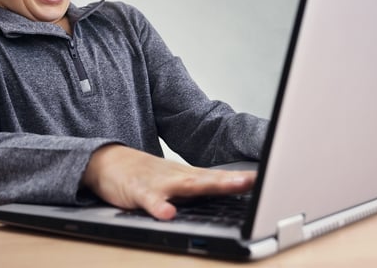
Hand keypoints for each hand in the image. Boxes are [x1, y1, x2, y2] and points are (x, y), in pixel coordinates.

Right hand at [82, 144, 255, 219]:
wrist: (107, 161)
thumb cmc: (144, 175)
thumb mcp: (175, 181)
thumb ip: (199, 189)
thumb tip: (229, 193)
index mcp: (188, 176)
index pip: (220, 178)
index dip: (243, 180)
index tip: (269, 180)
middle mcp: (177, 176)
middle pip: (209, 179)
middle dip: (233, 181)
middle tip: (256, 180)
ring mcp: (158, 182)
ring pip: (185, 185)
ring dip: (207, 186)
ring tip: (230, 187)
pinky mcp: (138, 191)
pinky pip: (150, 200)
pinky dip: (159, 207)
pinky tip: (168, 214)